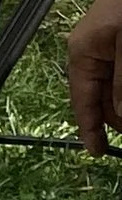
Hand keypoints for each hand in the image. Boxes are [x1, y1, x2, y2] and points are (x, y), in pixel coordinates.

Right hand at [67, 0, 121, 153]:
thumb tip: (119, 116)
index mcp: (82, 55)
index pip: (82, 101)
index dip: (89, 129)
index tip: (98, 152)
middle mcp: (89, 56)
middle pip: (100, 99)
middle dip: (116, 117)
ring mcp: (106, 51)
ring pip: (113, 90)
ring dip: (121, 104)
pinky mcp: (119, 46)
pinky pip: (120, 76)